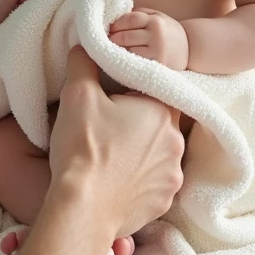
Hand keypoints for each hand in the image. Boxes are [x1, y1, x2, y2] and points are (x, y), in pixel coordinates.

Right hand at [48, 47, 184, 239]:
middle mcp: (177, 142)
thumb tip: (86, 46)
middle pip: (161, 123)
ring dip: (141, 153)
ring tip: (112, 157)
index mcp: (163, 111)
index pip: (161, 90)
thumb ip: (84, 63)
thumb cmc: (83, 147)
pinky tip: (117, 180)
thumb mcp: (77, 94)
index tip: (121, 97)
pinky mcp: (163, 202)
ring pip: (159, 155)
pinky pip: (155, 184)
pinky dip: (140, 181)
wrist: (82, 207)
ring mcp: (172, 175)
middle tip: (111, 127)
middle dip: (140, 123)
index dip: (139, 91)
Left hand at [109, 8, 188, 69]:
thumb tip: (116, 16)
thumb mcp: (158, 16)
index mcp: (155, 21)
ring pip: (128, 51)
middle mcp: (157, 35)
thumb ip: (140, 14)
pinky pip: (135, 62)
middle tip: (104, 41)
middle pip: (125, 36)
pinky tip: (121, 60)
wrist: (191, 49)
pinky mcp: (157, 64)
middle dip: (112, 39)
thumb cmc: (168, 32)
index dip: (115, 24)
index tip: (108, 29)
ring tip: (109, 50)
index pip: (129, 19)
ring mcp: (157, 51)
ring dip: (116, 51)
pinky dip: (126, 61)